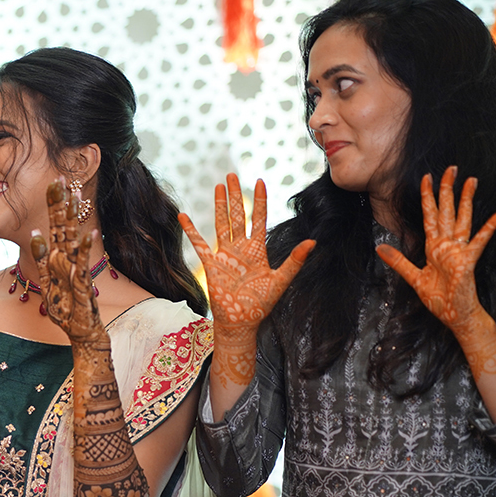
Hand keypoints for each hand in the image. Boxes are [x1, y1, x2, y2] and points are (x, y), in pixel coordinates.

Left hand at [30, 178, 103, 343]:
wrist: (80, 330)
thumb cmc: (64, 307)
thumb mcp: (45, 281)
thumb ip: (40, 258)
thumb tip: (34, 234)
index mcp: (57, 257)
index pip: (54, 225)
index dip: (53, 204)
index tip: (53, 182)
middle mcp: (67, 258)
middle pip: (63, 225)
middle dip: (62, 202)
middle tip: (61, 178)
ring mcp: (75, 268)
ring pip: (73, 238)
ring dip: (74, 217)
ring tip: (76, 196)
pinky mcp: (81, 282)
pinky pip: (81, 263)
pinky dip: (83, 248)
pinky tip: (87, 233)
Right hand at [179, 174, 314, 336]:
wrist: (241, 322)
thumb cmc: (261, 305)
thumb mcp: (281, 281)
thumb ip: (294, 261)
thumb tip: (312, 243)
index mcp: (258, 250)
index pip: (258, 219)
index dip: (260, 201)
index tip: (260, 181)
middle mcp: (240, 248)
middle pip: (238, 215)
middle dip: (236, 195)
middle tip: (232, 175)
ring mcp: (224, 255)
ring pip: (221, 224)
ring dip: (219, 206)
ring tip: (218, 187)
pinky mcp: (211, 264)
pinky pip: (199, 244)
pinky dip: (191, 230)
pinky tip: (183, 217)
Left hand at [377, 166, 495, 337]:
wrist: (455, 316)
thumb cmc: (440, 299)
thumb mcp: (413, 278)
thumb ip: (398, 262)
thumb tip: (380, 247)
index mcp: (433, 247)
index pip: (429, 216)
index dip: (427, 197)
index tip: (426, 178)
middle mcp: (446, 245)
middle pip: (446, 212)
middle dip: (447, 190)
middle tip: (450, 169)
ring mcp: (458, 251)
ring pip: (462, 219)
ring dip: (466, 200)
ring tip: (472, 180)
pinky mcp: (467, 261)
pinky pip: (479, 241)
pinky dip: (489, 227)